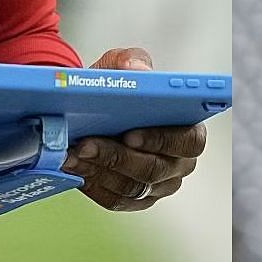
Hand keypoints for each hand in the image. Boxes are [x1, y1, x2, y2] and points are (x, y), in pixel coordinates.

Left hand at [63, 47, 207, 211]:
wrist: (96, 110)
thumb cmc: (119, 88)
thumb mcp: (122, 65)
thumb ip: (131, 62)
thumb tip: (138, 72)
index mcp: (189, 130)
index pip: (189, 141)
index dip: (161, 140)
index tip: (129, 134)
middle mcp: (179, 164)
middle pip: (154, 170)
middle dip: (117, 157)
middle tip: (86, 144)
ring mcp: (157, 186)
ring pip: (132, 187)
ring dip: (98, 170)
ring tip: (71, 154)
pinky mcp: (133, 200)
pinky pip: (115, 199)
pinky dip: (92, 183)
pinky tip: (72, 167)